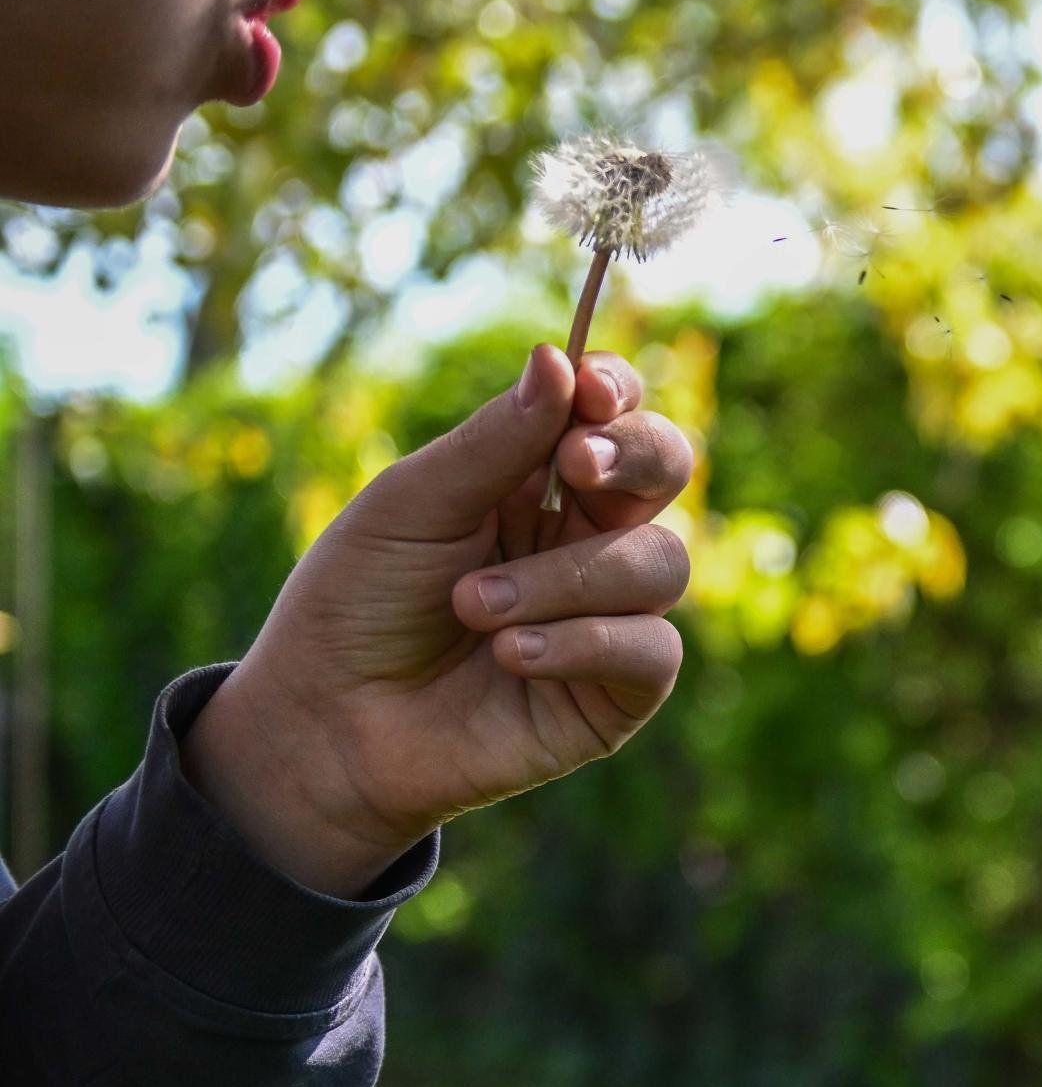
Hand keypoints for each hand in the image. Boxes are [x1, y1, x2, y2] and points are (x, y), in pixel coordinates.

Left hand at [180, 345, 696, 894]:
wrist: (327, 727)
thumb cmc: (356, 605)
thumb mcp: (412, 505)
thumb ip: (494, 441)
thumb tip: (558, 359)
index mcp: (540, 481)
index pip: (612, 414)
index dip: (617, 391)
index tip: (589, 388)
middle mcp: (586, 538)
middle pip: (669, 467)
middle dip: (636, 455)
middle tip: (577, 464)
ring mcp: (609, 615)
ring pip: (660, 562)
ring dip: (567, 579)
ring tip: (474, 608)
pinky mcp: (617, 693)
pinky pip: (649, 648)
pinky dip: (581, 643)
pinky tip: (509, 657)